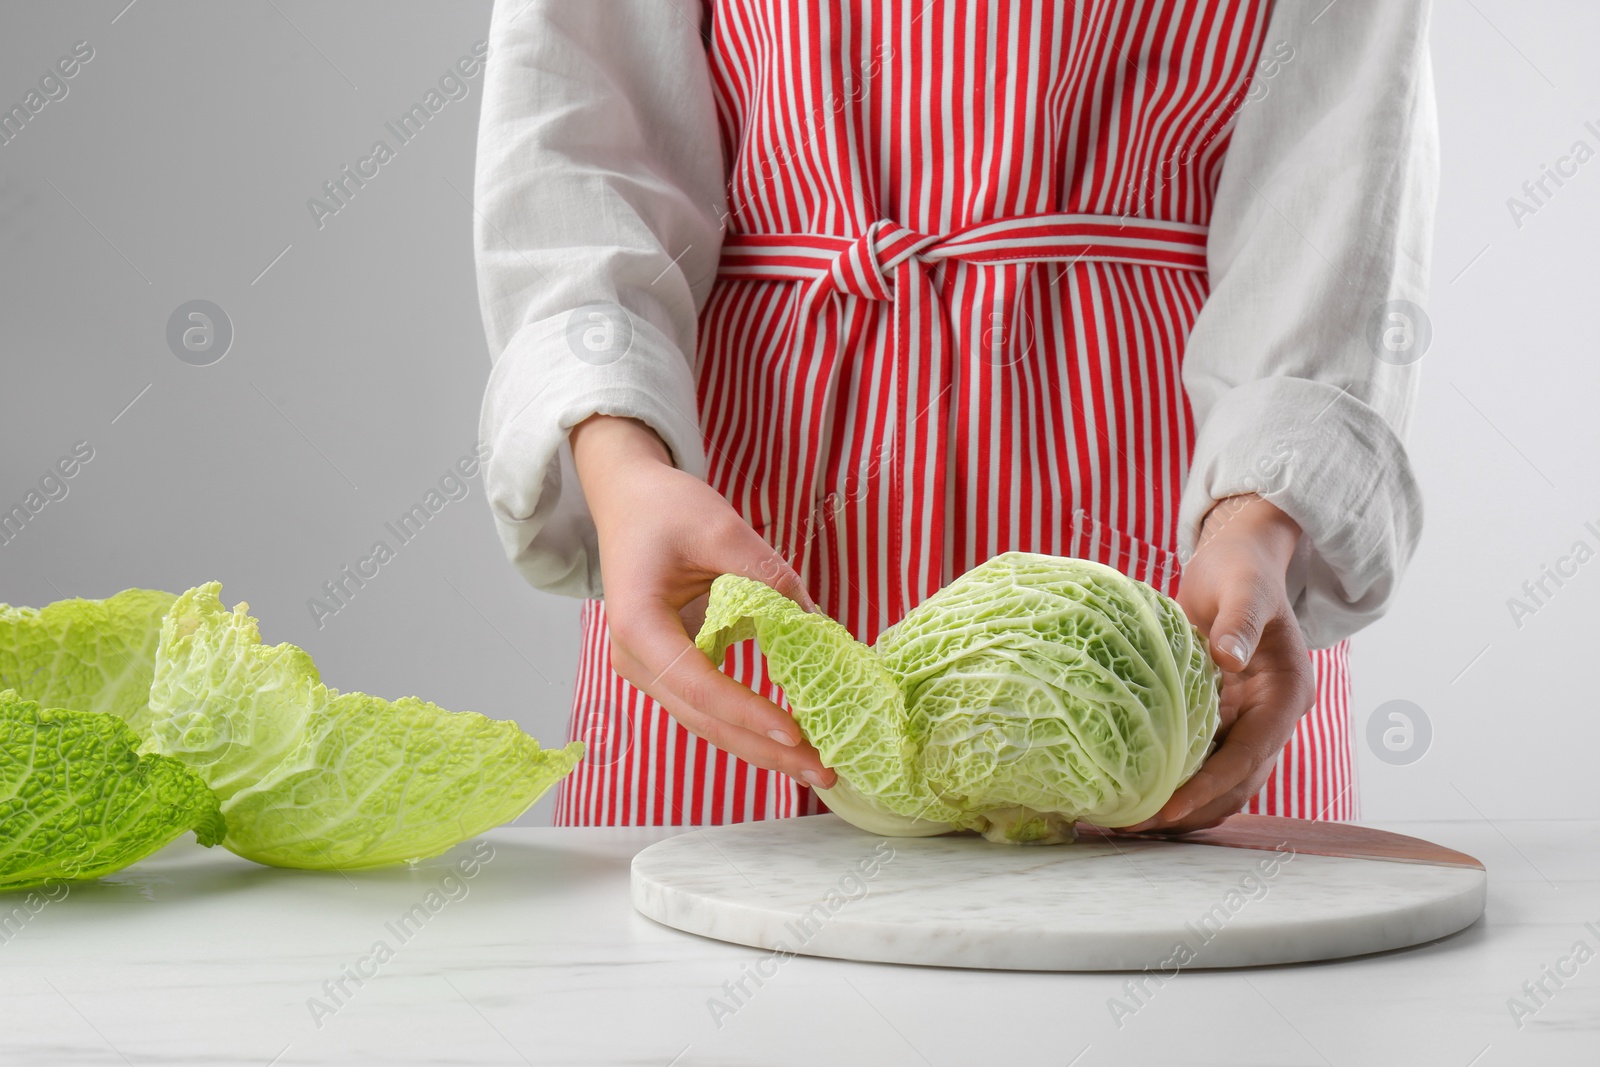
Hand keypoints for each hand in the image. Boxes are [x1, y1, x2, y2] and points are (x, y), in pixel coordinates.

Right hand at [569, 414, 836, 789]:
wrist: (628, 500)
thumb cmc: (664, 509)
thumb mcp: (719, 527)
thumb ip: (766, 575)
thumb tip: (817, 625)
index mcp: (638, 625)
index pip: (697, 683)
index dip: (746, 711)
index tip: (795, 732)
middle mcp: (638, 660)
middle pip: (704, 719)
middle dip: (765, 749)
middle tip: (825, 771)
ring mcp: (651, 669)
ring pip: (708, 723)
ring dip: (761, 747)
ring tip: (817, 768)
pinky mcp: (671, 669)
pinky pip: (711, 706)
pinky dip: (750, 724)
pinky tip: (792, 740)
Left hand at [1120, 494, 1315, 833]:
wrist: (1238, 560)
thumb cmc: (1241, 570)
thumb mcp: (1242, 588)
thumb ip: (1239, 622)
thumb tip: (1229, 657)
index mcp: (1287, 693)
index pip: (1249, 756)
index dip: (1211, 787)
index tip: (1169, 809)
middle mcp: (1272, 716)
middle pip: (1238, 784)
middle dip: (1192, 810)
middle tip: (1134, 827)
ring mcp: (1247, 721)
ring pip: (1221, 782)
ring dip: (1183, 806)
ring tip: (1128, 822)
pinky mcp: (1222, 718)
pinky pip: (1201, 761)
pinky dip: (1175, 781)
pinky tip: (1134, 792)